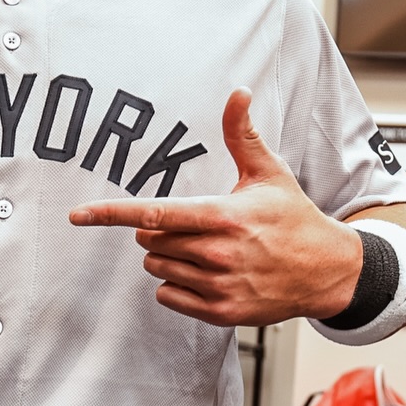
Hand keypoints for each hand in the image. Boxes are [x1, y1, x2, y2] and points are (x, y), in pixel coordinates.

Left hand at [67, 90, 363, 326]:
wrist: (328, 271)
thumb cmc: (293, 218)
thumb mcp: (269, 173)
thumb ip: (242, 135)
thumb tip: (238, 92)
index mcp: (222, 217)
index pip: (153, 215)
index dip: (111, 214)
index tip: (77, 215)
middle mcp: (217, 254)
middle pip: (150, 242)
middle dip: (159, 232)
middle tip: (194, 226)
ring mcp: (218, 287)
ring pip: (157, 269)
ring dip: (168, 259)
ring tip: (206, 251)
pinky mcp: (221, 313)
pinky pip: (167, 297)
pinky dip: (176, 287)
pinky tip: (205, 276)